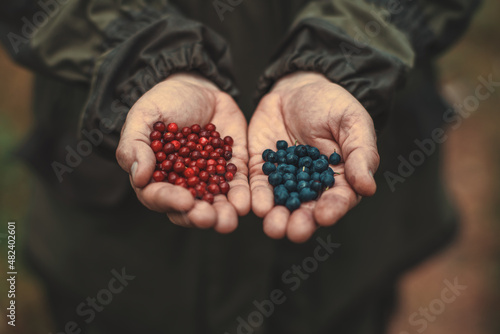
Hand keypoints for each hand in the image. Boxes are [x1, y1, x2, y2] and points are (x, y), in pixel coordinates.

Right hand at [116, 73, 249, 232]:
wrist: (196, 88)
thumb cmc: (163, 103)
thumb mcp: (143, 117)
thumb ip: (134, 145)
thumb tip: (139, 176)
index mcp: (156, 177)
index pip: (158, 196)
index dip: (170, 200)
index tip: (184, 200)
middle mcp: (183, 185)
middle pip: (189, 208)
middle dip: (199, 216)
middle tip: (209, 218)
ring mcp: (209, 178)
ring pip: (215, 203)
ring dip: (223, 214)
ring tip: (230, 220)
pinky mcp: (233, 169)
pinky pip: (238, 185)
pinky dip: (242, 195)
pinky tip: (246, 202)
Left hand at [248, 72, 378, 241]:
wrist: (298, 88)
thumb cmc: (332, 104)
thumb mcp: (352, 122)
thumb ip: (361, 153)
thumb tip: (368, 187)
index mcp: (338, 177)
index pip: (338, 198)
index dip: (332, 208)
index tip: (325, 216)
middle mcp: (310, 185)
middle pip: (306, 208)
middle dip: (300, 222)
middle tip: (293, 231)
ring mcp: (284, 178)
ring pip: (280, 203)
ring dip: (276, 216)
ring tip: (273, 227)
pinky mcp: (261, 168)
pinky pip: (258, 185)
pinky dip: (256, 196)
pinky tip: (255, 206)